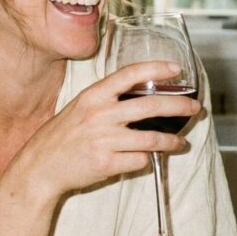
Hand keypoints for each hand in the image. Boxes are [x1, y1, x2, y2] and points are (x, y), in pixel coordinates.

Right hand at [9, 60, 201, 199]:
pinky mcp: (106, 163)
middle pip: (150, 106)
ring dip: (171, 141)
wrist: (41, 166)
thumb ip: (107, 100)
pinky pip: (138, 160)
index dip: (156, 69)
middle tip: (194, 108)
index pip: (130, 74)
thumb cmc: (62, 136)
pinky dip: (145, 160)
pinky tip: (144, 159)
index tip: (177, 69)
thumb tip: (141, 95)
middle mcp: (100, 114)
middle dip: (179, 106)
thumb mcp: (80, 107)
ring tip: (179, 143)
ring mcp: (104, 140)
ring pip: (151, 138)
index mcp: (94, 96)